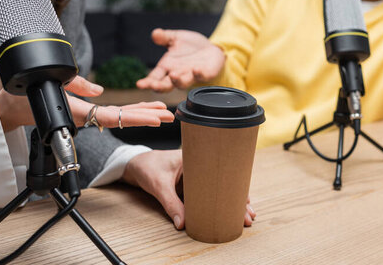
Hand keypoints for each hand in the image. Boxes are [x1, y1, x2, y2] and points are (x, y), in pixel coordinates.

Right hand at [0, 75, 174, 131]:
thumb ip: (79, 85)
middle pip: (124, 118)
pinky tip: (143, 108)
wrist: (13, 106)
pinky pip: (112, 112)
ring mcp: (88, 115)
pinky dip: (129, 110)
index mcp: (79, 113)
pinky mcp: (87, 111)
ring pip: (120, 115)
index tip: (156, 119)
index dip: (137, 118)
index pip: (114, 117)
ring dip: (143, 113)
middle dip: (148, 117)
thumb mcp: (52, 84)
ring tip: (164, 112)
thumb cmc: (29, 97)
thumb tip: (100, 90)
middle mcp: (87, 116)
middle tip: (171, 116)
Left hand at [122, 150, 255, 229]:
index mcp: (196, 158)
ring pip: (217, 190)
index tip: (246, 201)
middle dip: (238, 200)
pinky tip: (225, 212)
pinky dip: (216, 203)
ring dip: (229, 203)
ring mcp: (196, 176)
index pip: (222, 173)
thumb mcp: (159, 185)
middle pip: (224, 183)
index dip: (235, 188)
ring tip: (244, 216)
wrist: (133, 163)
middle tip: (249, 215)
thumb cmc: (147, 166)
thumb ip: (171, 204)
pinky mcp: (190, 185)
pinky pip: (207, 194)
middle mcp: (200, 166)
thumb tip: (182, 224)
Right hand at [136, 29, 224, 91]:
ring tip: (173, 76)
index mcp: (167, 67)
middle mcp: (177, 74)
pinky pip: (201, 76)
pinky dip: (198, 74)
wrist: (211, 48)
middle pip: (166, 85)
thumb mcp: (176, 38)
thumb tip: (155, 33)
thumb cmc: (191, 46)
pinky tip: (196, 70)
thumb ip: (165, 38)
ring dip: (177, 81)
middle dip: (159, 86)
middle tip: (154, 85)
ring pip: (182, 83)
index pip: (154, 77)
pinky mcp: (205, 74)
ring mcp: (191, 76)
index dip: (147, 82)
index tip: (140, 84)